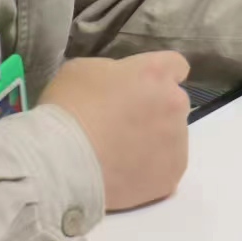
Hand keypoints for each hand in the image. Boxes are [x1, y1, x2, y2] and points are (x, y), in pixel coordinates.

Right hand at [39, 51, 190, 210]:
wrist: (64, 163)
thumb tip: (120, 86)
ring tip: (119, 153)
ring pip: (171, 137)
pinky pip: (165, 167)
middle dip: (154, 110)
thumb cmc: (69, 109)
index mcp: (155, 73)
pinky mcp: (171, 176)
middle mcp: (175, 104)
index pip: (175, 65)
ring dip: (153, 140)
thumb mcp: (83, 70)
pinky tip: (123, 173)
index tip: (141, 87)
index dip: (157, 76)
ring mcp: (177, 142)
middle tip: (122, 124)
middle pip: (173, 103)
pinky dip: (149, 169)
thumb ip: (113, 73)